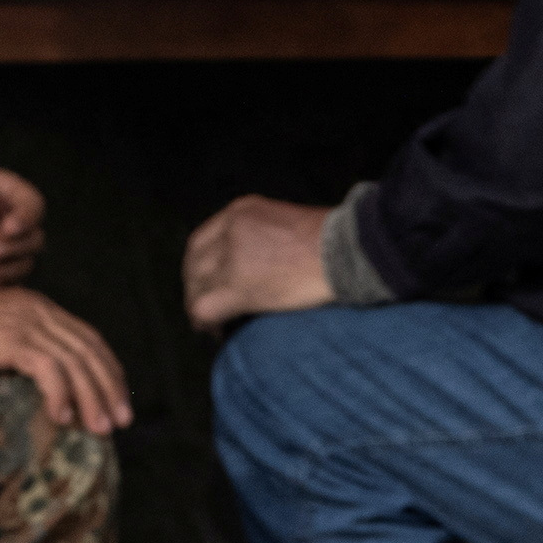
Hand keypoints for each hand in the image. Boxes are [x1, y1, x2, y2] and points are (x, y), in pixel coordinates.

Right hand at [0, 281, 127, 438]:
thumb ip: (20, 349)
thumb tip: (43, 384)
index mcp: (39, 307)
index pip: (88, 338)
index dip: (108, 369)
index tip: (118, 399)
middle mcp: (38, 311)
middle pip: (90, 350)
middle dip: (110, 387)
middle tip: (121, 420)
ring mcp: (24, 323)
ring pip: (75, 362)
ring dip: (91, 398)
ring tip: (99, 428)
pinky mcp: (8, 339)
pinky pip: (47, 369)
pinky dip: (60, 394)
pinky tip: (62, 417)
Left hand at [181, 195, 337, 330]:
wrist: (348, 250)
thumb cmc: (334, 242)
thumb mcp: (288, 223)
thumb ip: (264, 237)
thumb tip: (258, 267)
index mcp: (242, 211)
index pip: (203, 240)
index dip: (200, 266)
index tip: (207, 283)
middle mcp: (231, 229)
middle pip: (194, 262)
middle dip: (196, 287)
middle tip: (207, 308)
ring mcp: (232, 257)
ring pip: (195, 287)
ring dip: (200, 307)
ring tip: (214, 324)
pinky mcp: (239, 285)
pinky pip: (203, 308)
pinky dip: (205, 322)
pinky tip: (218, 331)